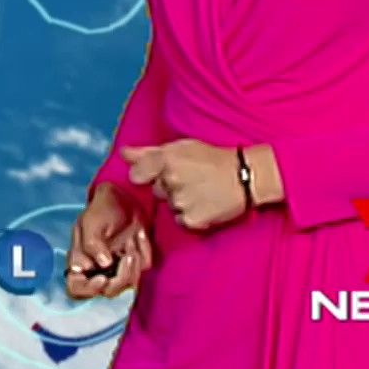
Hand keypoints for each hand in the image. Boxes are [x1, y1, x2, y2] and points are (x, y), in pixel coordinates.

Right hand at [65, 183, 153, 300]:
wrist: (124, 198)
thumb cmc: (101, 210)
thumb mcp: (90, 221)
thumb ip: (92, 243)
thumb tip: (103, 263)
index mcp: (80, 263)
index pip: (76, 288)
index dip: (88, 289)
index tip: (102, 279)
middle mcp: (98, 271)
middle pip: (107, 291)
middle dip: (120, 278)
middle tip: (128, 257)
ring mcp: (118, 270)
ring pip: (128, 285)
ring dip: (134, 266)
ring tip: (133, 242)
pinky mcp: (136, 265)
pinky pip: (143, 270)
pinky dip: (143, 254)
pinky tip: (139, 237)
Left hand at [123, 139, 247, 230]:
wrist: (245, 176)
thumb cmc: (213, 159)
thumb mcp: (180, 147)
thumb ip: (147, 152)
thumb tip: (122, 153)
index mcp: (165, 159)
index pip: (136, 174)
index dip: (146, 175)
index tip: (160, 173)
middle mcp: (170, 181)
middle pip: (156, 190)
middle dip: (169, 186)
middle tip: (191, 179)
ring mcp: (180, 202)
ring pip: (169, 206)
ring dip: (180, 201)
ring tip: (201, 191)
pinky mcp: (192, 220)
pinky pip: (181, 221)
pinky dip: (190, 216)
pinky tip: (204, 204)